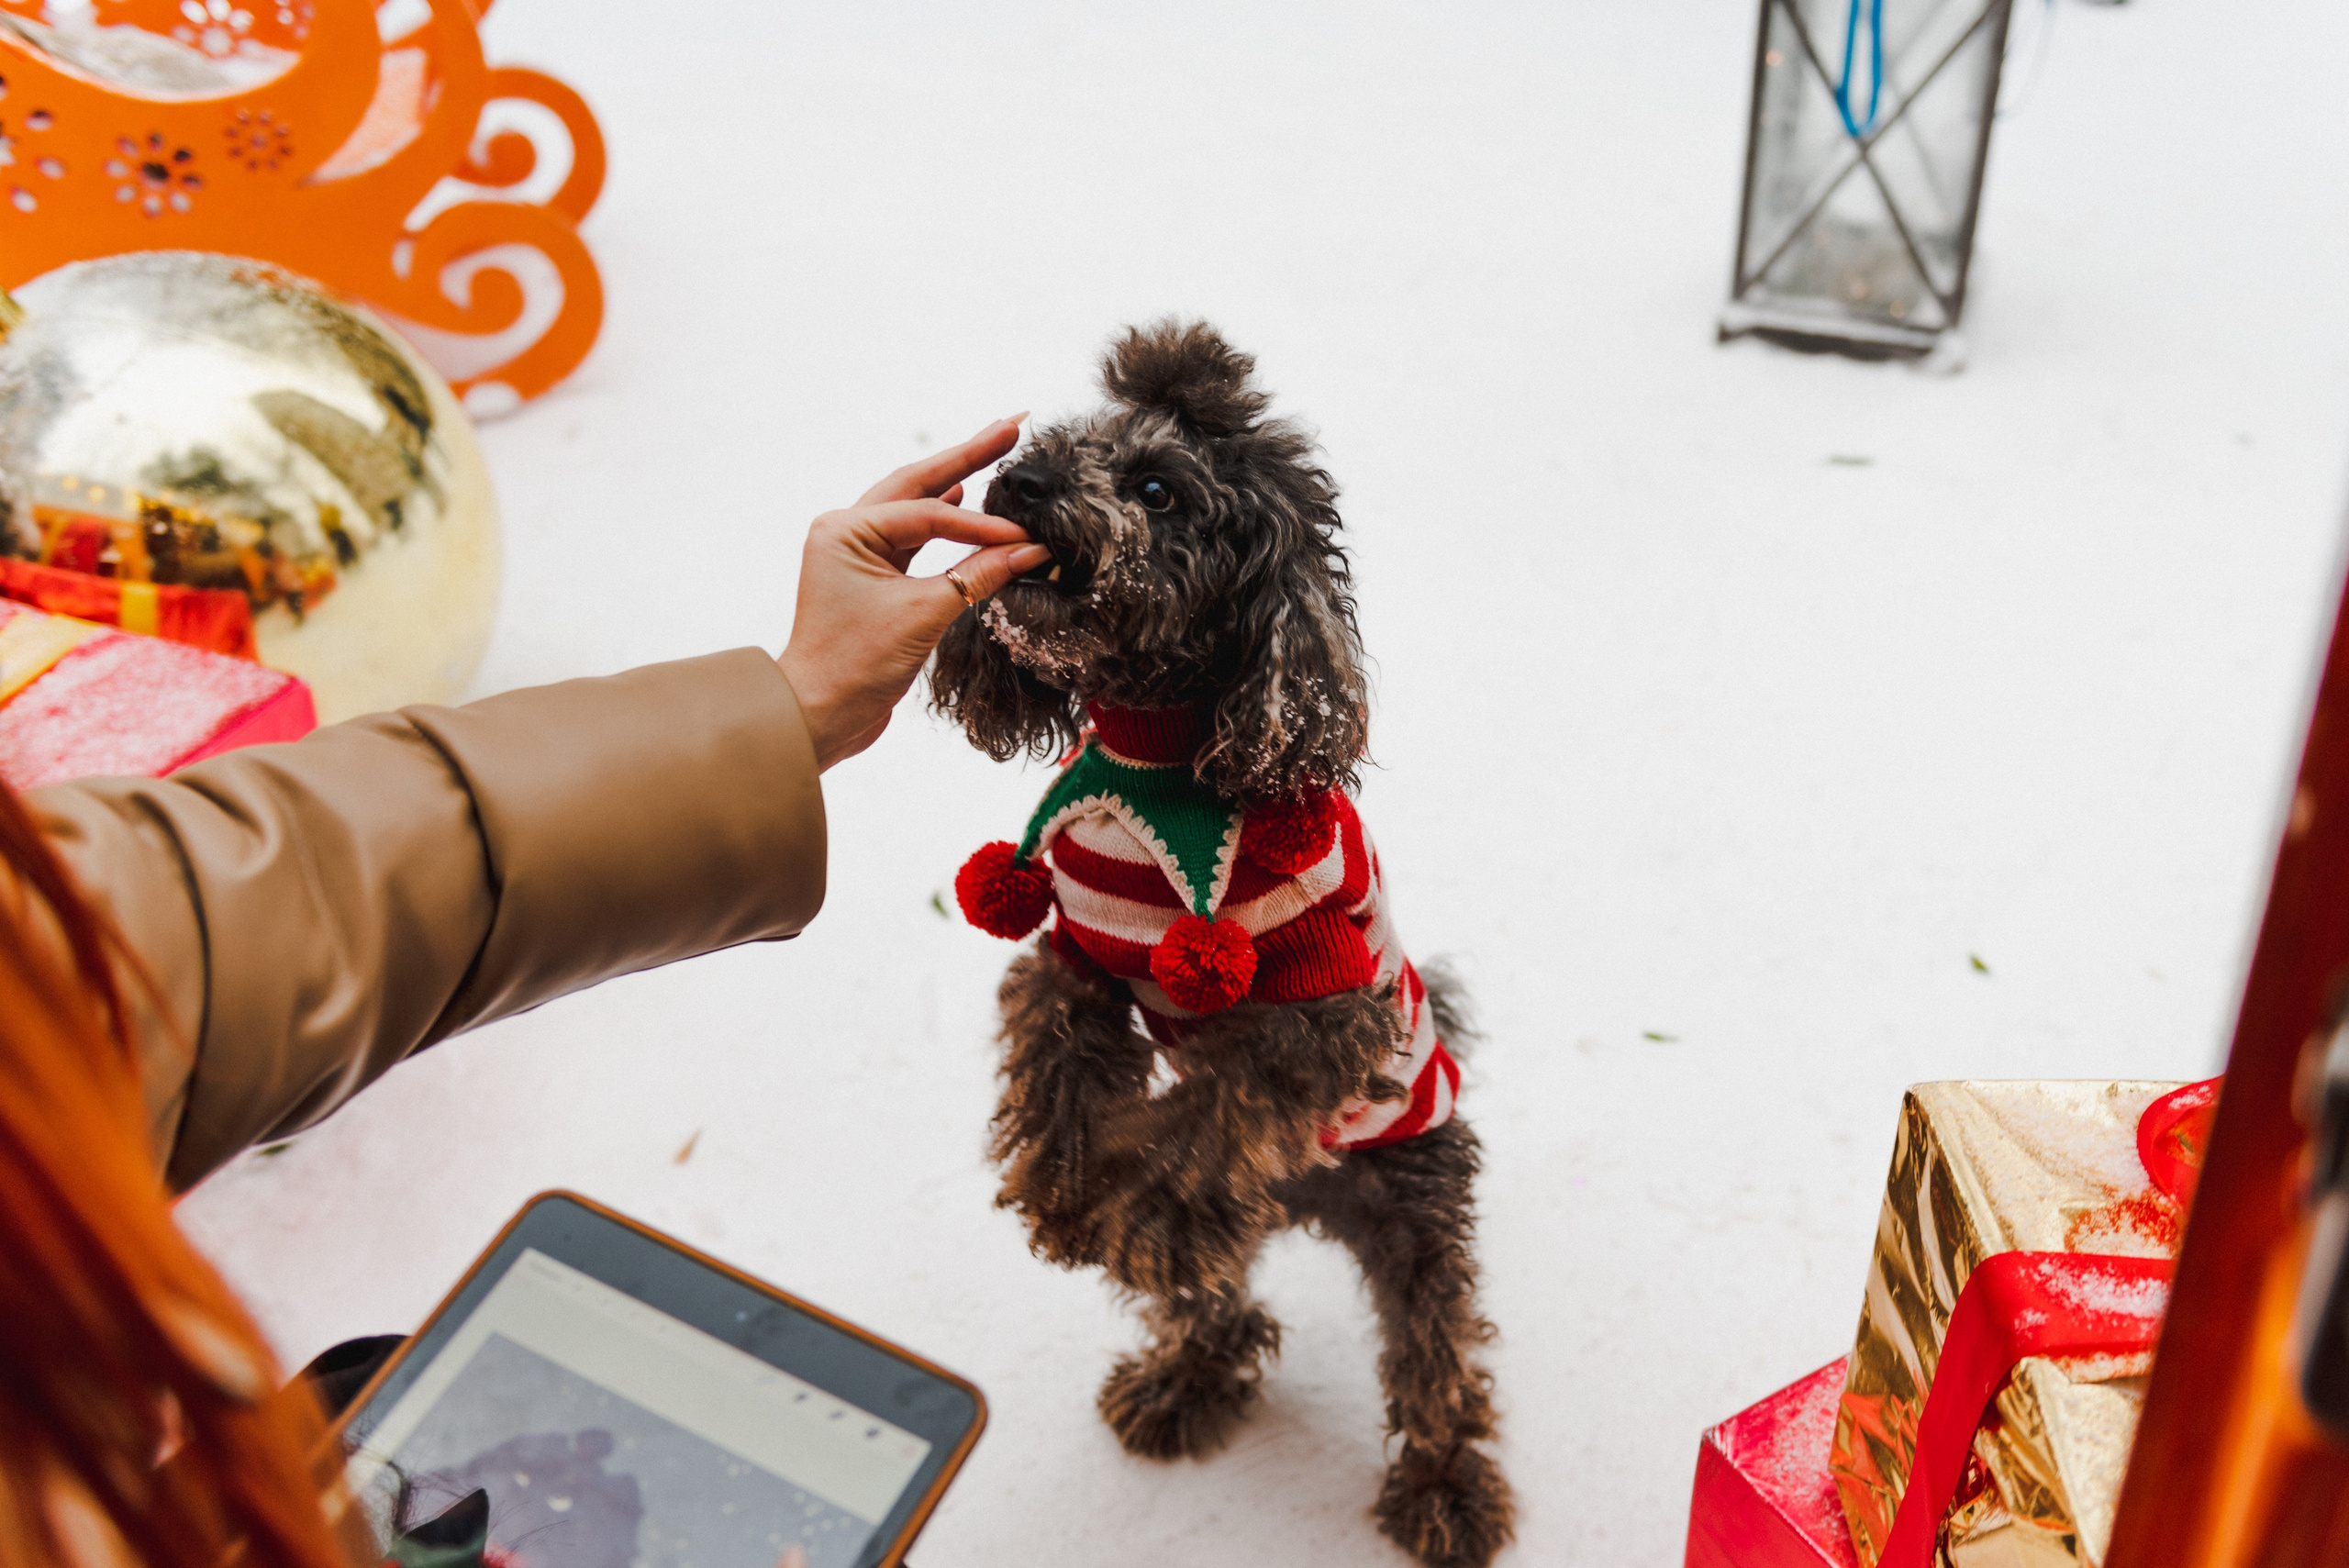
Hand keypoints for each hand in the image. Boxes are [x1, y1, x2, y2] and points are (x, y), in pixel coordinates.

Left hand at [777, 418, 1049, 770]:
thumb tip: (1030, 549)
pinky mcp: (872, 578)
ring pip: (917, 507)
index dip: (982, 523)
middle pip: (918, 484)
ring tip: (995, 450)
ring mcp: (857, 553)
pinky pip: (915, 538)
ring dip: (957, 483)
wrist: (820, 714)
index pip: (929, 513)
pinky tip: (964, 497)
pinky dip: (944, 522)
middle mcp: (846, 532)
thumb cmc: (856, 665)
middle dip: (967, 456)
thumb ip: (978, 576)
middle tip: (1012, 424)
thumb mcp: (924, 615)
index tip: (1027, 534)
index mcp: (845, 530)